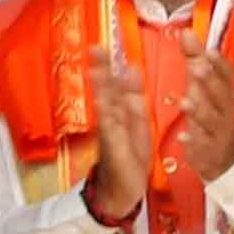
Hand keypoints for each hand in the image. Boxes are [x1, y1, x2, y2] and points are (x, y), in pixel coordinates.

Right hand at [82, 44, 152, 223]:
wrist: (121, 188)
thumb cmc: (129, 154)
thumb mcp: (137, 123)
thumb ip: (133, 98)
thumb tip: (132, 69)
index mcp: (121, 111)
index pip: (117, 83)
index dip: (111, 65)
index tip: (105, 44)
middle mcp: (111, 117)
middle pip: (106, 88)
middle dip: (102, 68)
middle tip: (96, 47)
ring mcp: (109, 130)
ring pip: (105, 103)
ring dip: (100, 85)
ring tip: (95, 66)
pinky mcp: (112, 144)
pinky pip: (109, 126)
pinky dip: (106, 112)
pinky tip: (102, 99)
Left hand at [174, 44, 233, 181]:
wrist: (223, 158)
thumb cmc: (211, 115)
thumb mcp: (203, 86)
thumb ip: (194, 60)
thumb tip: (186, 31)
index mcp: (224, 94)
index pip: (228, 77)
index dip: (220, 65)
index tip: (209, 51)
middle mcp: (225, 111)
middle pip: (222, 96)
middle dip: (210, 82)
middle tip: (197, 68)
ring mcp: (218, 132)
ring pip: (212, 120)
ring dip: (199, 110)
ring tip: (185, 101)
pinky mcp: (209, 150)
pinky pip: (203, 145)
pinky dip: (193, 141)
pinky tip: (183, 137)